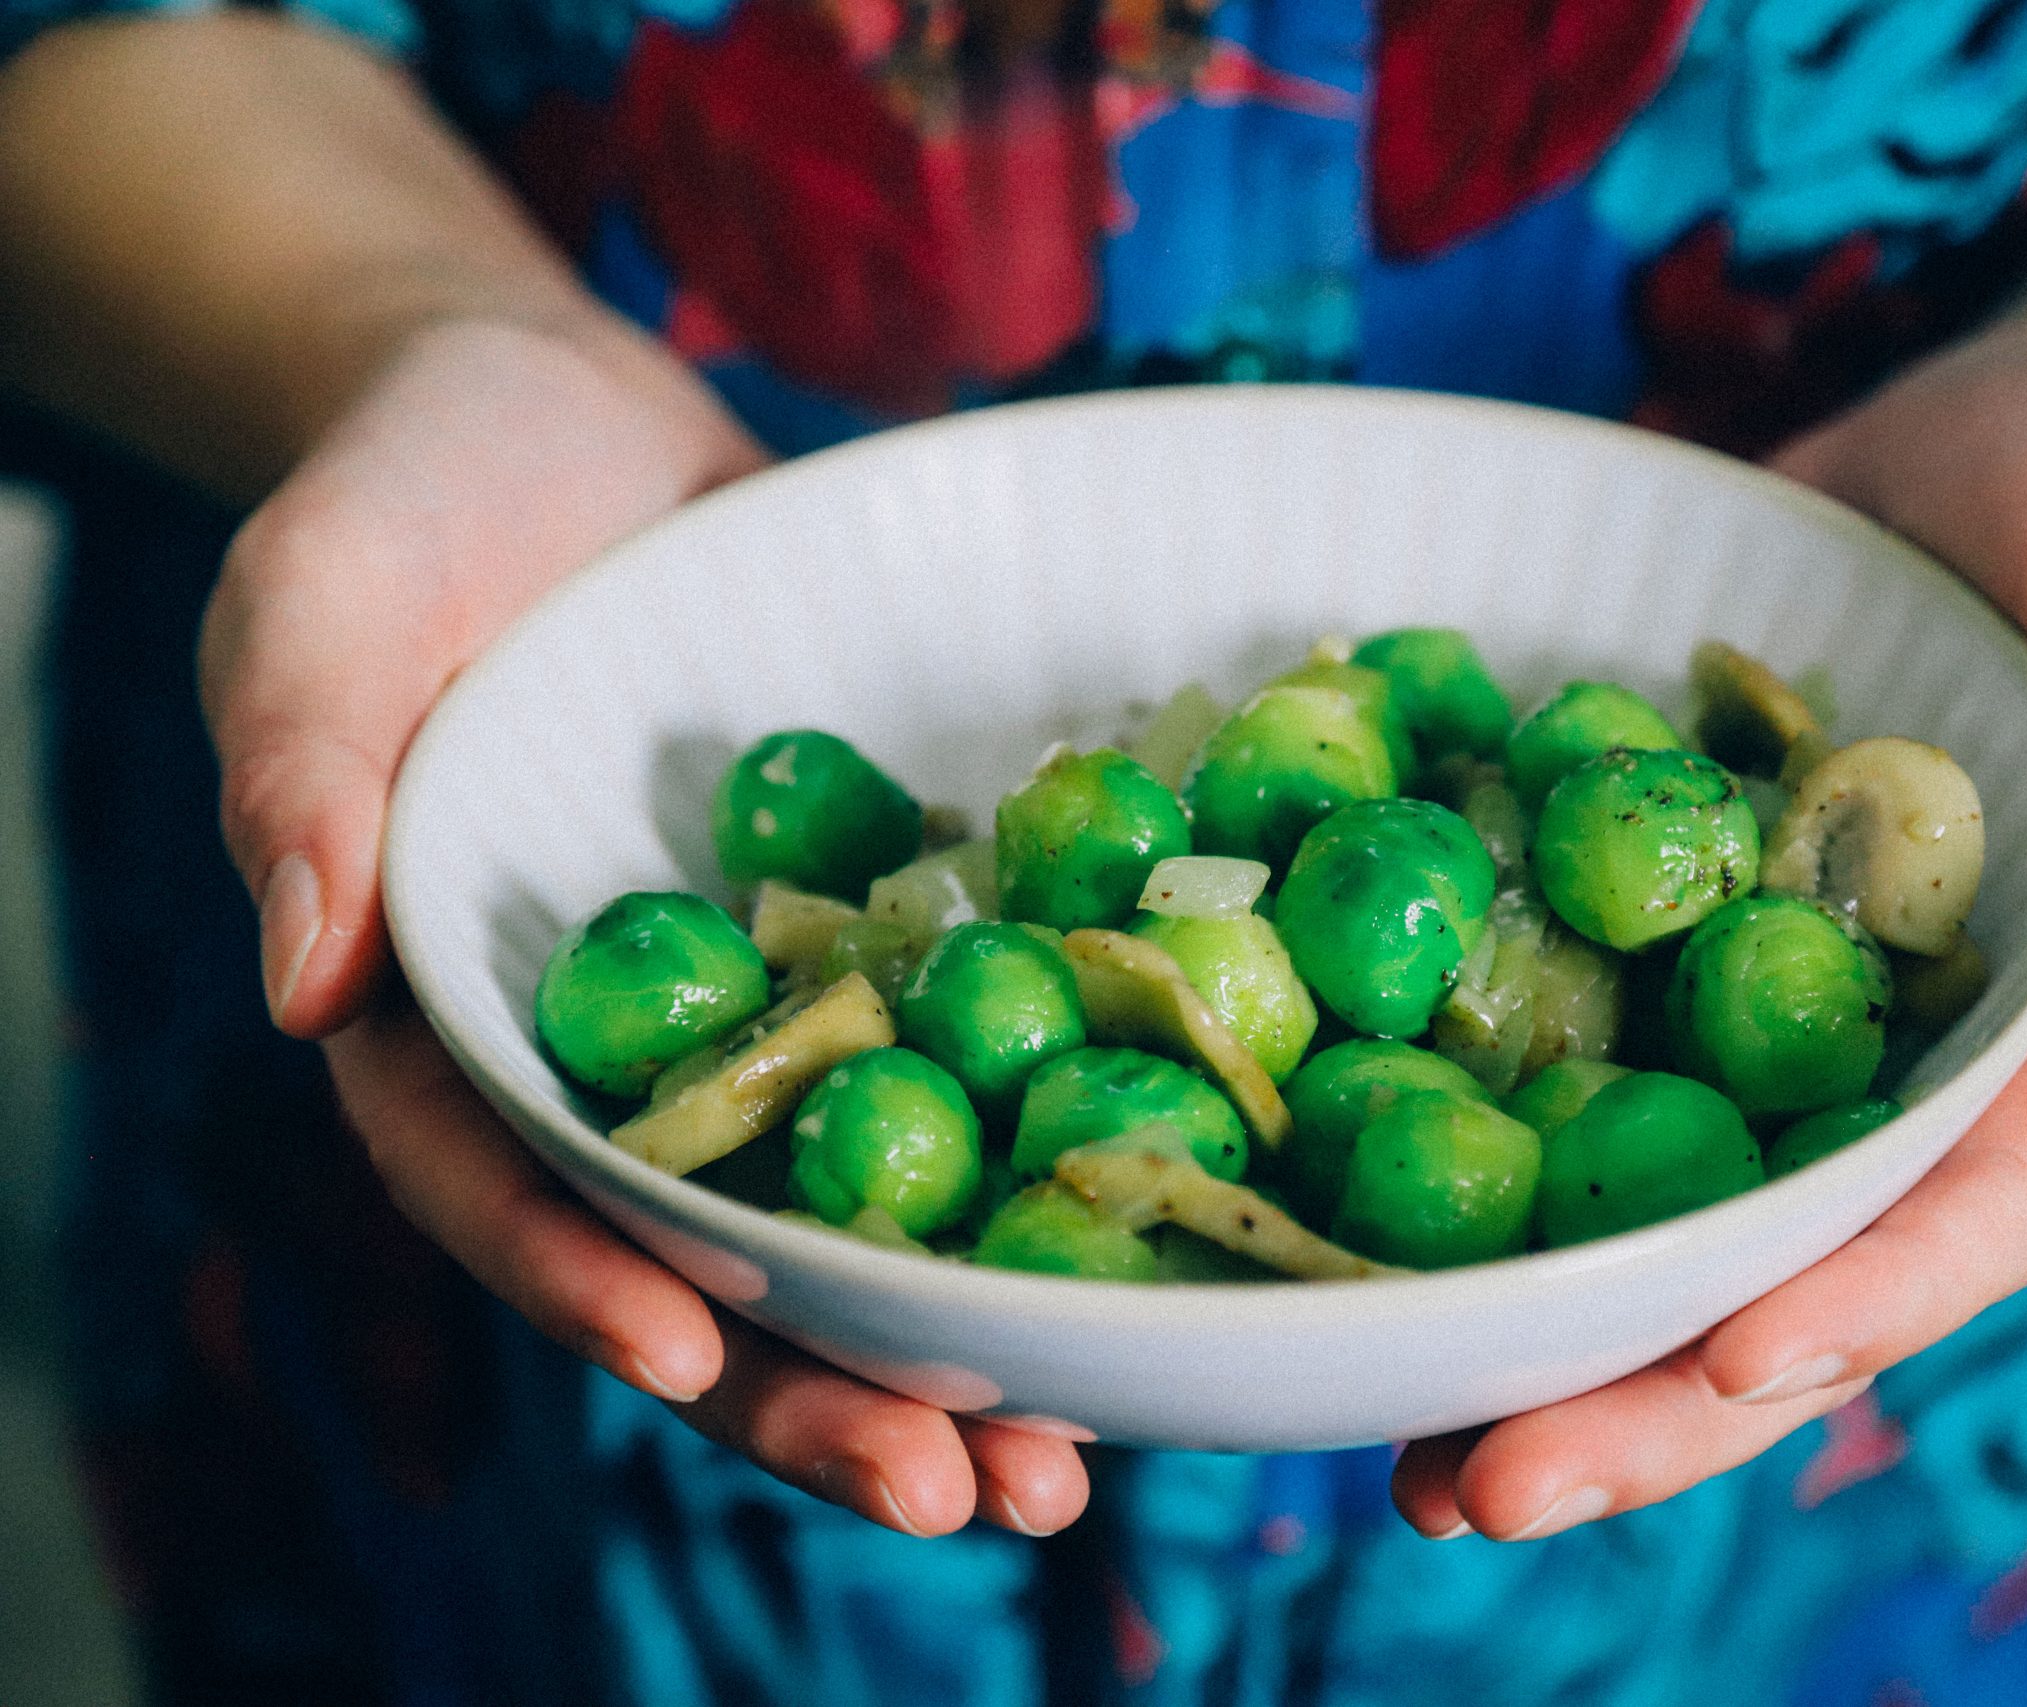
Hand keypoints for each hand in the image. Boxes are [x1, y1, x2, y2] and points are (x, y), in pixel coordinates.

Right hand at [201, 313, 1089, 1536]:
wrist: (581, 424)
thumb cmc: (412, 497)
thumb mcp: (323, 603)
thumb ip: (301, 774)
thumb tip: (306, 983)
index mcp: (454, 1024)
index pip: (500, 1182)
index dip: (586, 1273)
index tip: (689, 1352)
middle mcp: (621, 1058)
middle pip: (706, 1257)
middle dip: (818, 1389)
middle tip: (958, 1492)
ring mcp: (766, 1016)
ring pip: (852, 1214)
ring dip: (953, 1350)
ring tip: (1069, 1471)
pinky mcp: (888, 947)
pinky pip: (966, 1069)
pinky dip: (1044, 1163)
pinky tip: (1151, 1255)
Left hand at [1393, 335, 2026, 1540]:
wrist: (1978, 443)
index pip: (1972, 1211)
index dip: (1866, 1300)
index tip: (1740, 1358)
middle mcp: (1878, 1067)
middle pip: (1772, 1277)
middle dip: (1640, 1402)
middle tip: (1479, 1487)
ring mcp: (1746, 1020)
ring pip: (1645, 1223)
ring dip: (1524, 1346)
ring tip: (1390, 1456)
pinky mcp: (1635, 938)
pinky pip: (1547, 1062)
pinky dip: (1452, 1154)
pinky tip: (1327, 1224)